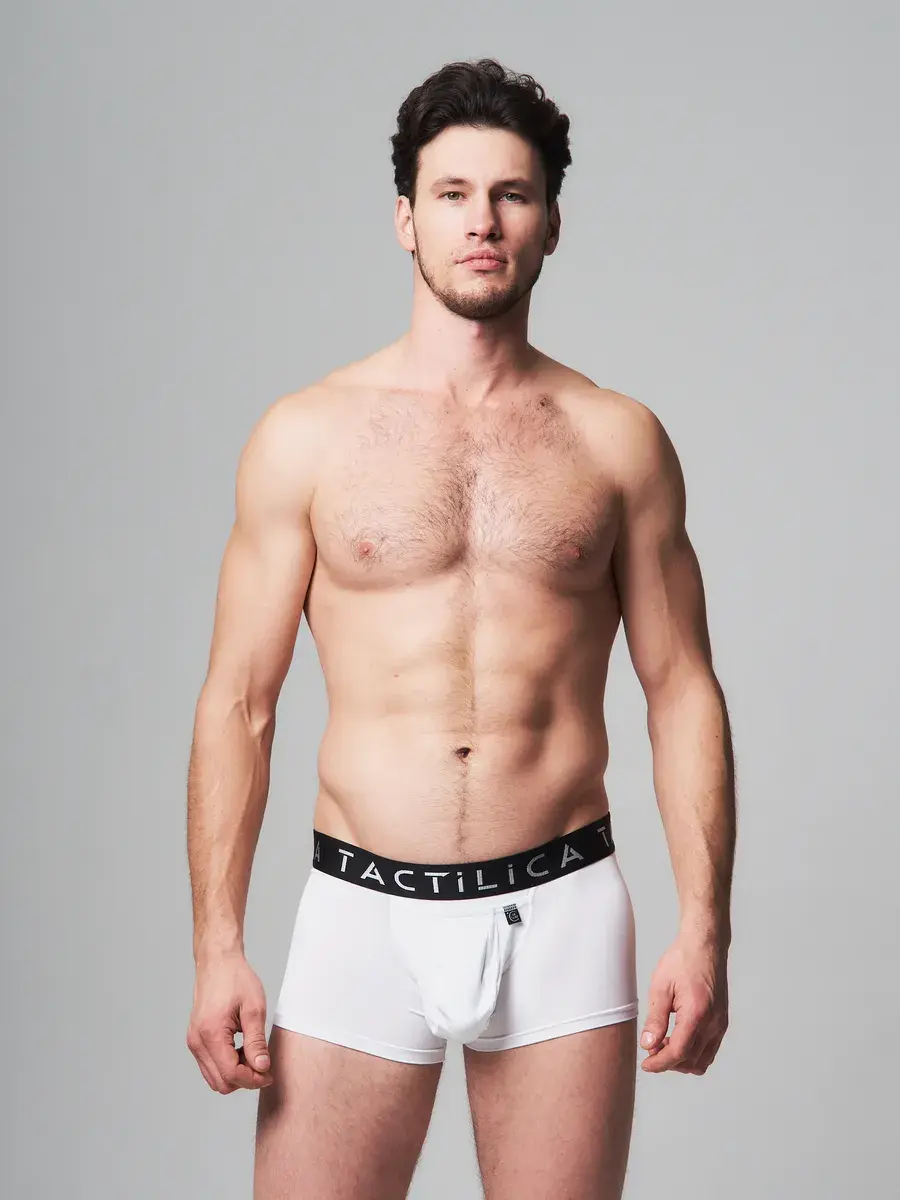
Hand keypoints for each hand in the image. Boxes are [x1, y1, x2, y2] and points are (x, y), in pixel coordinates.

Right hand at [186, 951, 273, 1092]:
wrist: (217, 962)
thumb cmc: (235, 979)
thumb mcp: (254, 1009)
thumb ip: (256, 1041)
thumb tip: (262, 1068)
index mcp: (211, 1033)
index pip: (231, 1074)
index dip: (253, 1079)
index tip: (269, 1073)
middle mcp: (197, 1041)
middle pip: (221, 1082)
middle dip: (244, 1080)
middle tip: (264, 1065)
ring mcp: (194, 1041)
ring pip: (214, 1078)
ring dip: (235, 1074)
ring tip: (253, 1054)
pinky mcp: (195, 1039)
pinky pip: (210, 1066)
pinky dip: (226, 1065)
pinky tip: (241, 1049)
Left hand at [639, 931, 728, 1074]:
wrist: (704, 946)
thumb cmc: (682, 961)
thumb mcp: (661, 987)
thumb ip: (655, 1019)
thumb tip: (648, 1045)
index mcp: (697, 1013)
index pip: (678, 1052)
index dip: (660, 1063)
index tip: (646, 1064)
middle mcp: (713, 1023)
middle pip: (690, 1060)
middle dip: (668, 1062)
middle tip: (650, 1049)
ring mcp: (720, 1024)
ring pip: (702, 1060)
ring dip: (682, 1060)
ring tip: (663, 1043)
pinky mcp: (722, 1022)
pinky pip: (710, 1050)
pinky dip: (693, 1053)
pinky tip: (677, 1039)